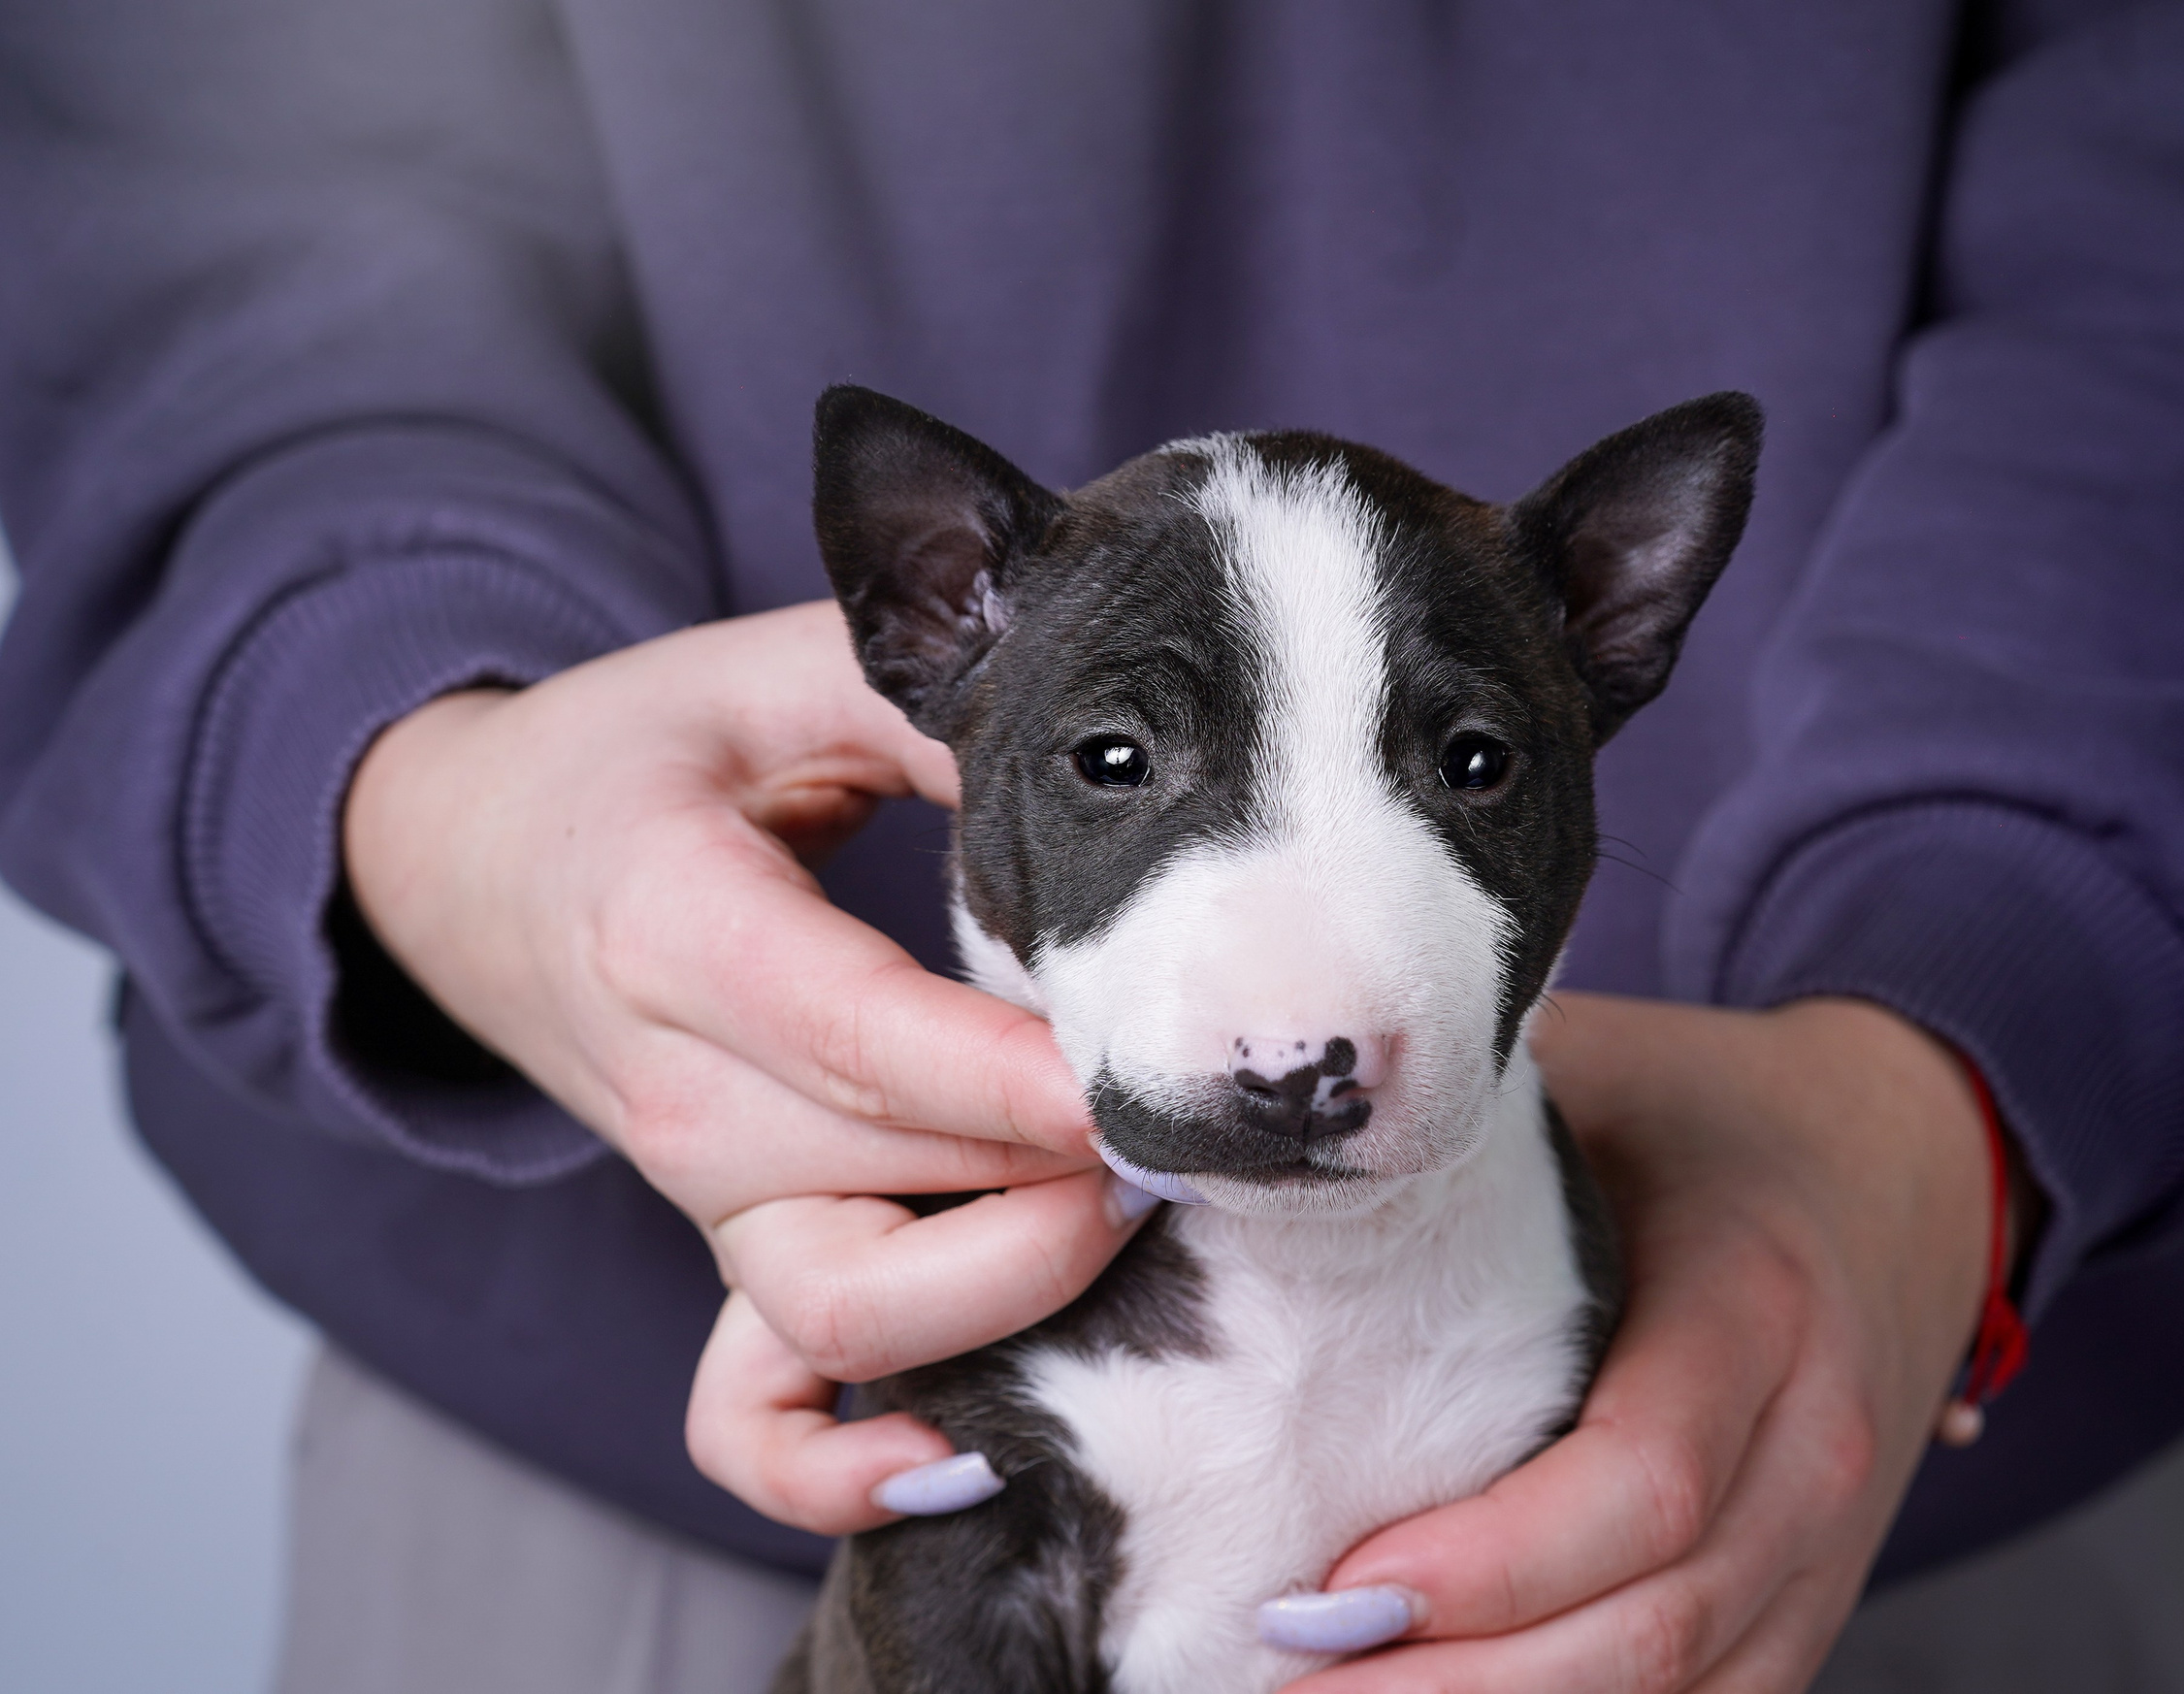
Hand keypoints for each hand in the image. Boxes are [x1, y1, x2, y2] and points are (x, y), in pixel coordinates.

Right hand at [343, 601, 1154, 1531]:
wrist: (476, 862)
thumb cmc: (640, 759)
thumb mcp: (774, 679)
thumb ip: (931, 715)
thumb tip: (1119, 773)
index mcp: (672, 927)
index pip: (859, 1039)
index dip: (1013, 1086)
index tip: (1149, 1089)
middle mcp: (679, 1094)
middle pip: (889, 1186)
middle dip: (1064, 1179)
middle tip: (1205, 1118)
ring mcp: (699, 1194)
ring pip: (853, 1313)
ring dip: (1009, 1289)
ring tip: (1134, 1201)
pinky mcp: (725, 1247)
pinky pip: (754, 1421)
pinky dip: (843, 1465)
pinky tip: (966, 1441)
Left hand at [1282, 994, 1993, 1692]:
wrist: (1902, 1171)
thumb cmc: (1706, 1117)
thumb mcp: (1599, 1072)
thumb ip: (1454, 1102)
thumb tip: (1256, 1112)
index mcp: (1754, 1302)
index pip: (1640, 1479)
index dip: (1489, 1562)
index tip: (1330, 1586)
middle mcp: (1813, 1447)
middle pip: (1654, 1621)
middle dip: (1461, 1685)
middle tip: (1288, 1683)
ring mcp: (1829, 1550)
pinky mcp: (1810, 1608)